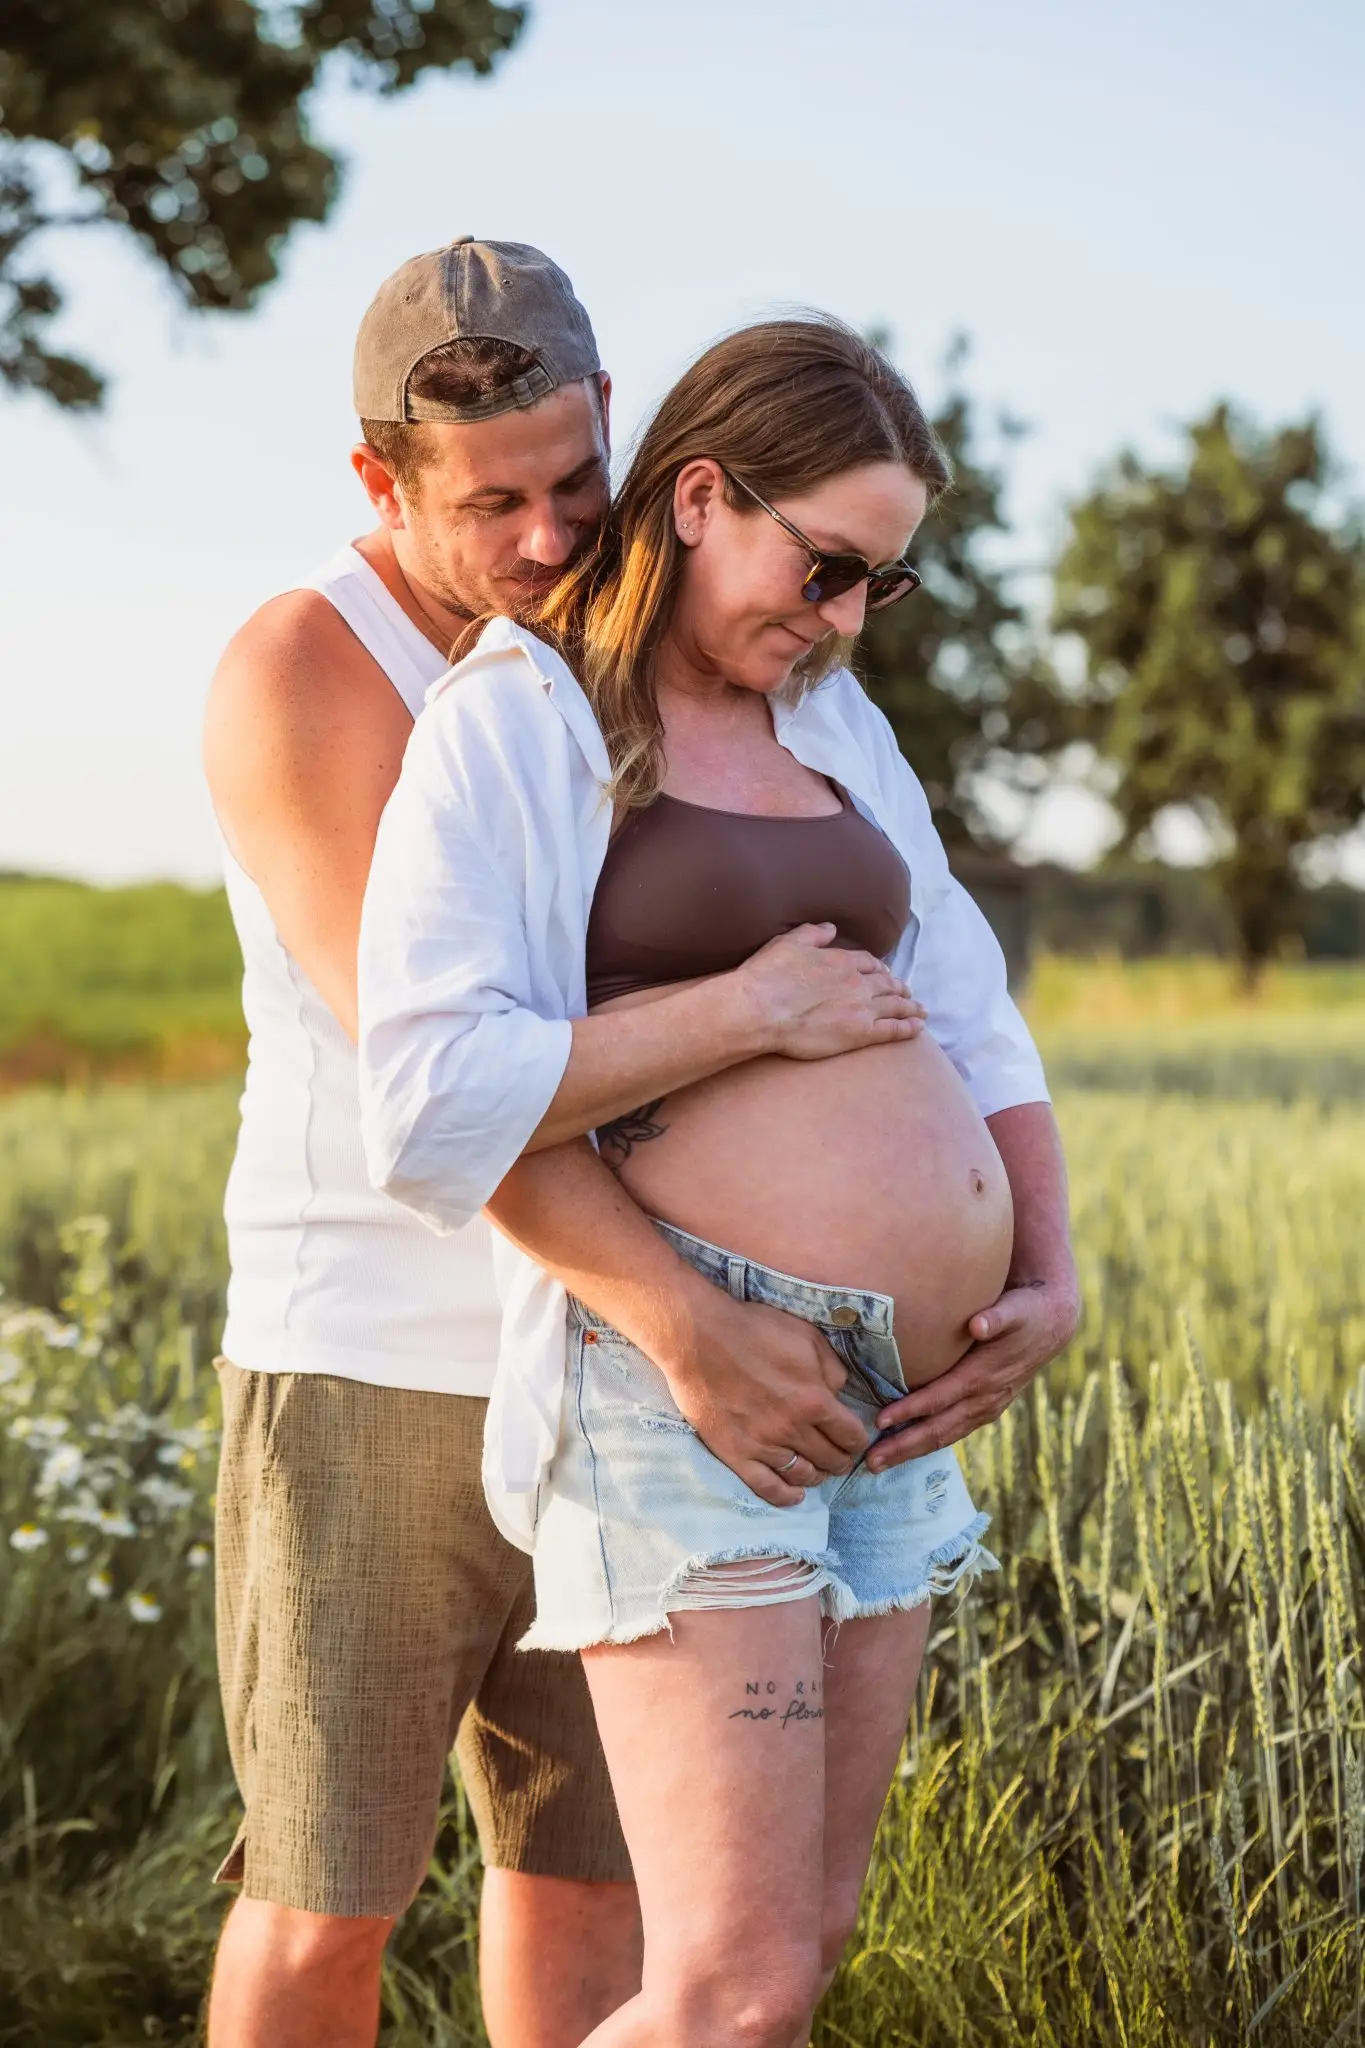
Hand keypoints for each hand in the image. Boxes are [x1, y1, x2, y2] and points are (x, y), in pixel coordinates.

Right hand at [660, 1287, 870, 1506]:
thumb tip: (840, 1395)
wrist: (697, 1338)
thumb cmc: (753, 1330)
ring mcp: (762, 1445)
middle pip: (830, 1459)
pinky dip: (785, 1497)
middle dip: (841, 1459)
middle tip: (840, 1456)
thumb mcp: (806, 1336)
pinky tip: (796, 1495)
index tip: (855, 1439)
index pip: (851, 1436)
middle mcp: (791, 1429)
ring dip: (817, 1476)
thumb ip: (832, 1369)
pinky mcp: (735, 1453)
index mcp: (814, 1399)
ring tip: (818, 1470)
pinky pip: (766, 1487)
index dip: (858, 1440)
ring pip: (802, 1475)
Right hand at [730, 923, 925, 1061]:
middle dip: (899, 988)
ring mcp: (861, 1008)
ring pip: (895, 1005)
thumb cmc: (768, 976)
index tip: (885, 974)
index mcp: (840, 961)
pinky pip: (892, 1029)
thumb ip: (812, 934)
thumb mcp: (788, 943)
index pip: (868, 963)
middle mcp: (856, 982)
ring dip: (910, 1007)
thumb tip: (831, 928)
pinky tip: (918, 1029)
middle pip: (886, 984)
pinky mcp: (860, 1033)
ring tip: (921, 1011)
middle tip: (908, 993)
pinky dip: (908, 1028)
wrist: (761, 1008)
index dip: (878, 969)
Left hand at [866, 1274, 1080, 1472]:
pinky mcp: (985, 1409)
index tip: (880, 1420)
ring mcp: (986, 1408)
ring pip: (944, 1437)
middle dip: (903, 1447)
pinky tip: (905, 1448)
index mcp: (984, 1376)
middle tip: (870, 1461)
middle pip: (938, 1429)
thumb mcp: (1015, 1309)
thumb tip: (977, 1325)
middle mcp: (984, 1399)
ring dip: (910, 1451)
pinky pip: (952, 1432)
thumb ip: (996, 1317)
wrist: (1052, 1326)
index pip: (940, 1398)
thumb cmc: (1025, 1313)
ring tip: (878, 1463)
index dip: (910, 1410)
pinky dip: (927, 1443)